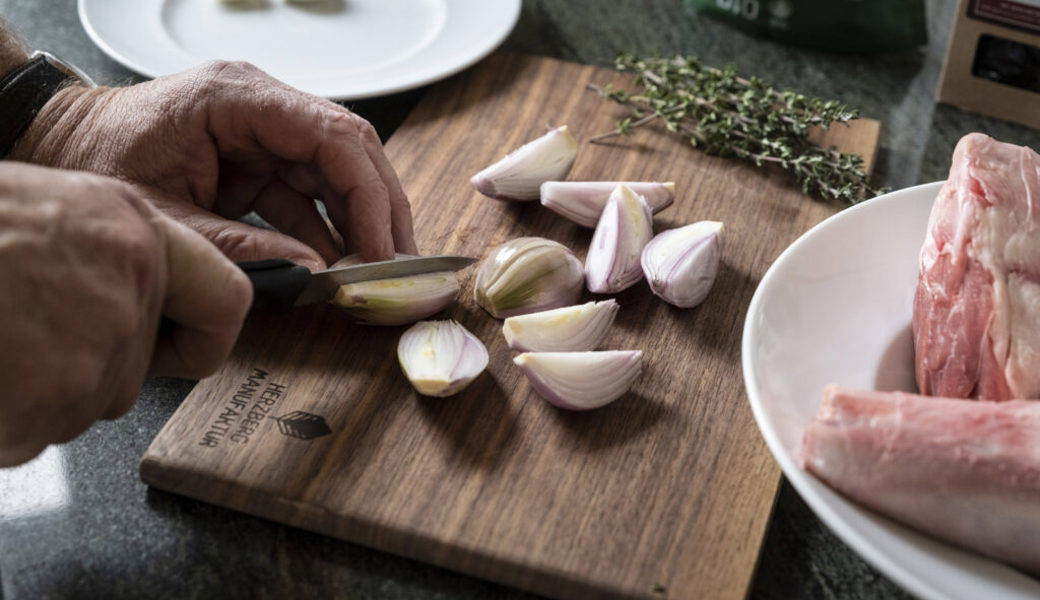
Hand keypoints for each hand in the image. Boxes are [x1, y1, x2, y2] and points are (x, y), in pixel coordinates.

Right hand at [0, 163, 251, 466]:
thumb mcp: (44, 210)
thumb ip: (106, 255)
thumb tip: (142, 304)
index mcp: (131, 228)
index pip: (226, 298)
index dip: (205, 335)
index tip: (185, 347)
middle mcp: (127, 284)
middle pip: (133, 370)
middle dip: (82, 371)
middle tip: (20, 336)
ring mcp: (92, 344)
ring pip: (85, 406)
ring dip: (35, 394)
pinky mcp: (47, 393)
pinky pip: (35, 432)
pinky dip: (4, 422)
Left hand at [10, 60, 416, 270]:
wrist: (61, 147)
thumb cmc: (97, 162)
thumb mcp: (165, 217)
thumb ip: (238, 246)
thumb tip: (312, 274)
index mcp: (237, 98)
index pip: (333, 137)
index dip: (369, 196)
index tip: (384, 250)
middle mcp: (261, 106)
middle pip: (350, 151)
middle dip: (381, 211)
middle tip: (400, 266)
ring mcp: (263, 131)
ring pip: (338, 173)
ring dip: (362, 223)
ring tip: (377, 274)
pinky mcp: (258, 158)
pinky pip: (308, 193)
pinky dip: (328, 231)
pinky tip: (339, 267)